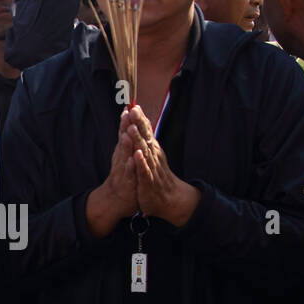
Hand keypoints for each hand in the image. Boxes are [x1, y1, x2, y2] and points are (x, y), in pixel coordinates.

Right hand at [85, 108, 137, 236]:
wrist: (115, 199)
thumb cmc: (122, 175)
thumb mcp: (124, 156)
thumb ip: (126, 139)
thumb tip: (128, 121)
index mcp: (122, 151)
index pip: (124, 132)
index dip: (126, 120)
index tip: (129, 105)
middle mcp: (121, 158)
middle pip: (122, 140)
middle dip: (125, 127)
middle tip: (126, 113)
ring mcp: (123, 170)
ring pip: (124, 156)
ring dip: (125, 145)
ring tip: (127, 134)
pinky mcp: (126, 183)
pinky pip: (128, 174)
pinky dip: (130, 167)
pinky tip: (132, 160)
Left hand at [127, 104, 197, 225]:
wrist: (171, 199)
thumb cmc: (159, 176)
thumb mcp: (152, 156)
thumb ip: (146, 139)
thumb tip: (142, 122)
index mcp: (152, 149)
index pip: (146, 131)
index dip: (141, 118)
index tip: (134, 105)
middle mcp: (153, 156)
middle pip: (146, 137)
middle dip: (139, 123)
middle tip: (134, 109)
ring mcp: (151, 168)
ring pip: (144, 152)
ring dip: (138, 140)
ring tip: (132, 128)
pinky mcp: (148, 181)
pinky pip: (144, 171)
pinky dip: (141, 162)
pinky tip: (137, 155)